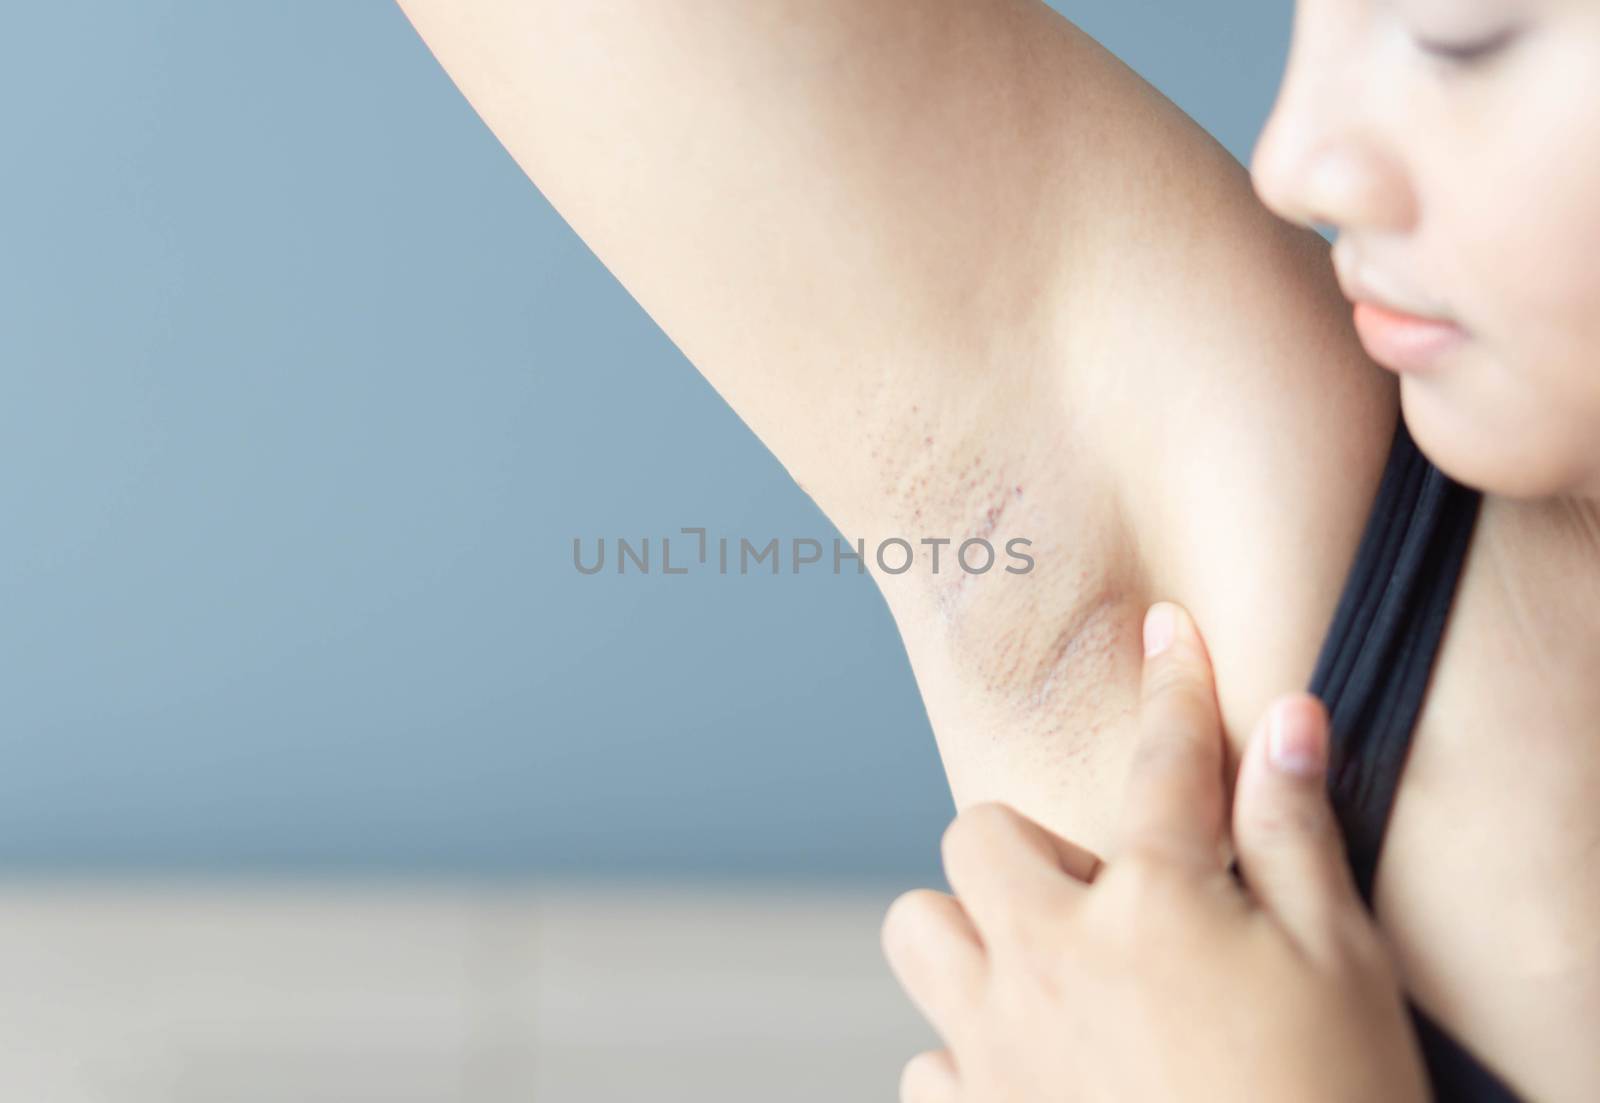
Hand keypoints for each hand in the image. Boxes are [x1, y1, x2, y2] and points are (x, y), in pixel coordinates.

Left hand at [882, 602, 1428, 1101]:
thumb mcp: (1343, 966)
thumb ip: (1296, 835)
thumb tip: (1289, 717)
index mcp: (1151, 905)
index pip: (1164, 761)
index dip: (1175, 685)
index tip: (1165, 633)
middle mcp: (1048, 959)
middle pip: (974, 838)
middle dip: (1030, 850)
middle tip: (1109, 900)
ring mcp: (997, 1045)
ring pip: (917, 934)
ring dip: (972, 937)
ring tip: (1050, 974)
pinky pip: (926, 1060)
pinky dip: (967, 1056)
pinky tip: (1037, 1073)